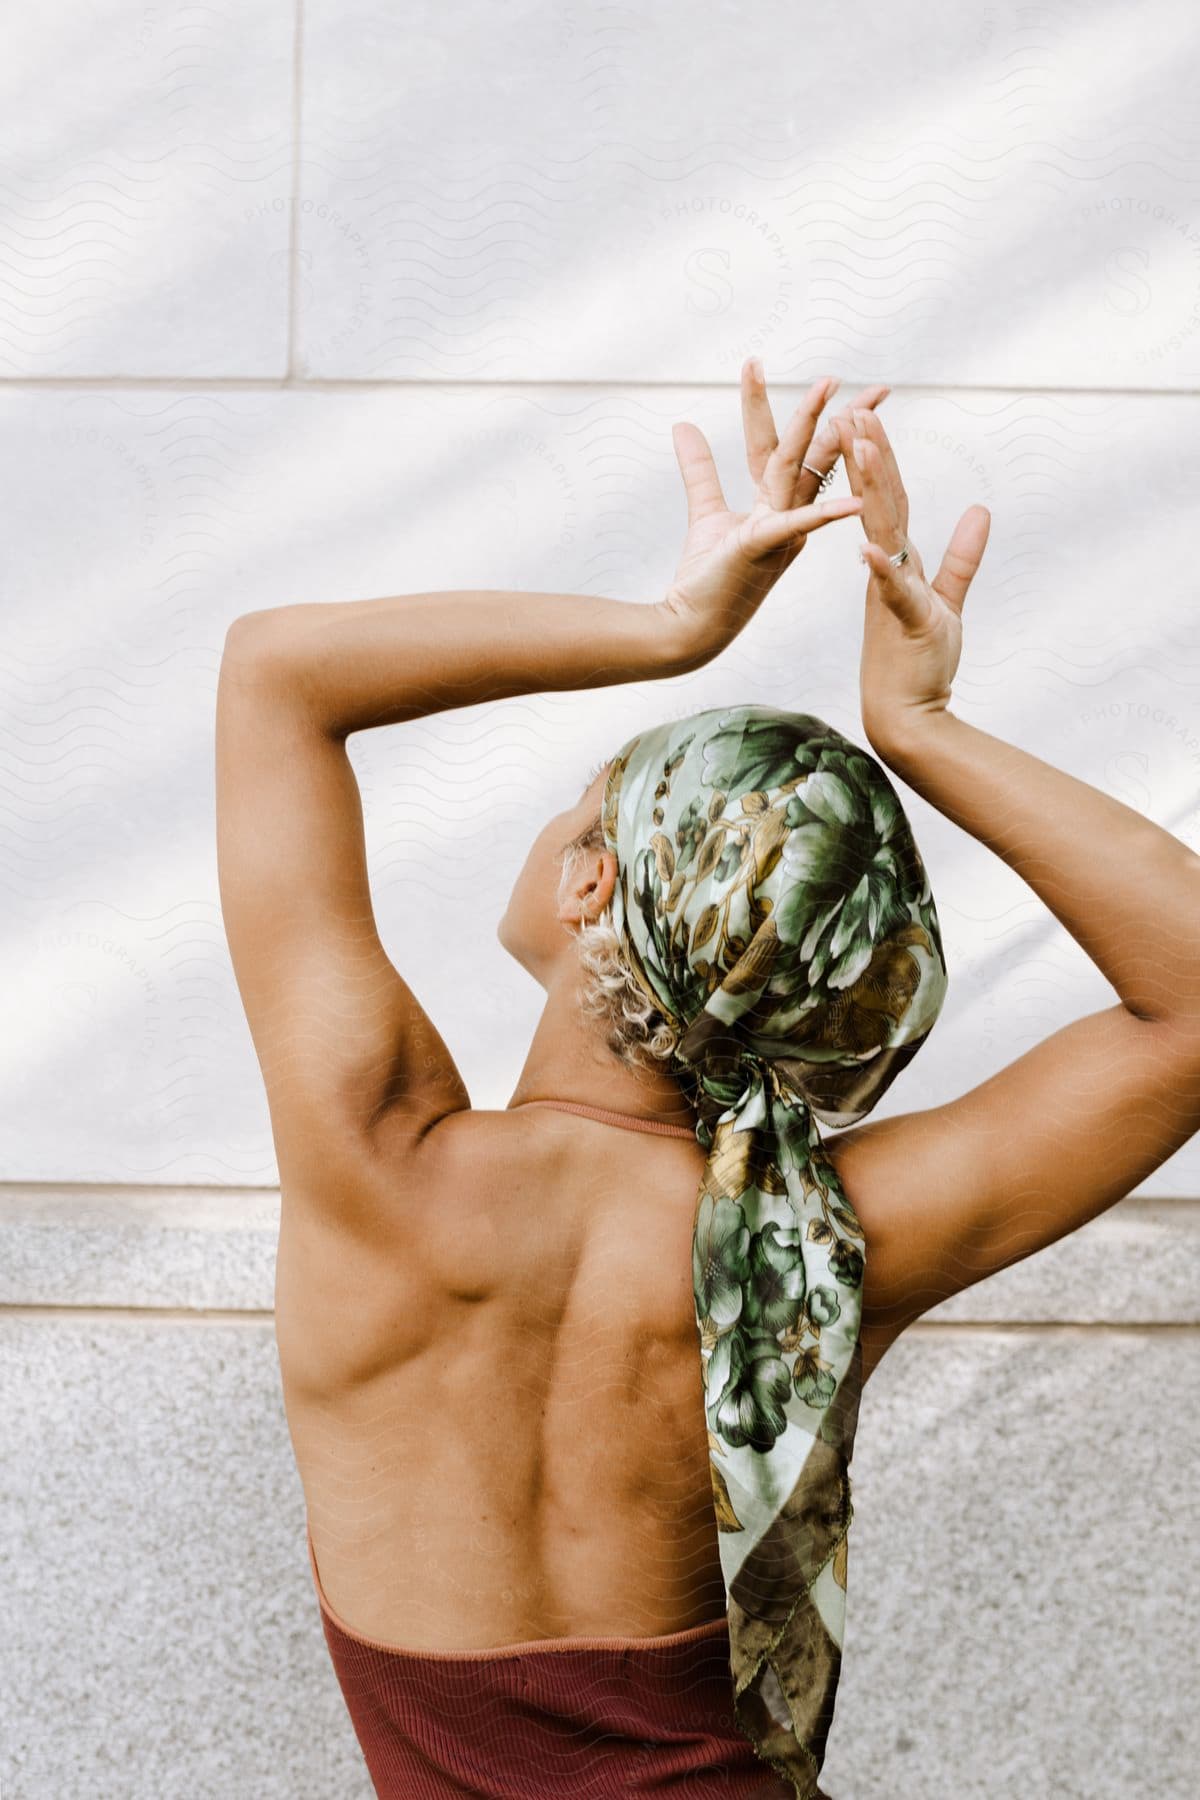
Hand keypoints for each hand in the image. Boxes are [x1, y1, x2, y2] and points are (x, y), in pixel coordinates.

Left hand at [657, 362, 889, 667]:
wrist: (690, 625)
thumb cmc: (704, 578)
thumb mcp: (705, 510)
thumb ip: (700, 468)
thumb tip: (684, 424)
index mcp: (777, 505)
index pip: (784, 446)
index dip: (785, 408)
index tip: (792, 370)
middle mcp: (788, 515)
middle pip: (808, 453)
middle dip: (824, 411)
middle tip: (837, 373)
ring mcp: (782, 531)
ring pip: (800, 469)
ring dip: (814, 427)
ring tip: (828, 388)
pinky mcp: (765, 547)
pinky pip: (800, 523)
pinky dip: (827, 512)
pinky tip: (855, 501)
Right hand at [829, 404, 990, 752]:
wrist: (904, 714)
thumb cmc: (920, 662)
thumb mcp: (947, 599)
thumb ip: (962, 555)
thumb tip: (979, 511)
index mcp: (894, 562)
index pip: (888, 499)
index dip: (878, 456)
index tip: (863, 416)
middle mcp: (885, 570)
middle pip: (877, 502)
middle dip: (864, 454)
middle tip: (848, 410)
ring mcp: (888, 593)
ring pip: (880, 531)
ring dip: (868, 488)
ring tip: (858, 446)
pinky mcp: (901, 620)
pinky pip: (890, 590)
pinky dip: (878, 568)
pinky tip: (865, 546)